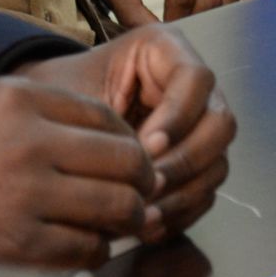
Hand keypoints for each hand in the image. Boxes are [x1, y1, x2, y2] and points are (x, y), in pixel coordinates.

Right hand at [0, 78, 158, 267]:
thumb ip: (52, 113)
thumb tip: (123, 139)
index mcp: (21, 101)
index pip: (107, 117)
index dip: (131, 141)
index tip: (131, 160)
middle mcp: (28, 143)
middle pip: (126, 161)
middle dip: (142, 182)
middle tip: (140, 194)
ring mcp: (27, 195)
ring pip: (116, 207)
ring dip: (125, 219)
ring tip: (117, 222)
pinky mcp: (21, 244)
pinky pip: (88, 248)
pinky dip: (94, 250)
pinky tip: (80, 244)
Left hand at [22, 25, 234, 237]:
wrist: (54, 116)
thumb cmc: (63, 94)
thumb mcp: (78, 91)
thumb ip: (106, 117)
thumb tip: (139, 159)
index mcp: (166, 51)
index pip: (196, 79)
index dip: (178, 116)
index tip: (145, 147)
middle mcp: (194, 88)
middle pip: (220, 124)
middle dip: (186, 160)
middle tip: (148, 185)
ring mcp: (200, 128)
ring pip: (217, 163)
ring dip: (184, 193)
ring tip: (145, 215)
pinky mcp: (195, 163)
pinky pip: (204, 191)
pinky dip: (181, 211)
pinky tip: (150, 225)